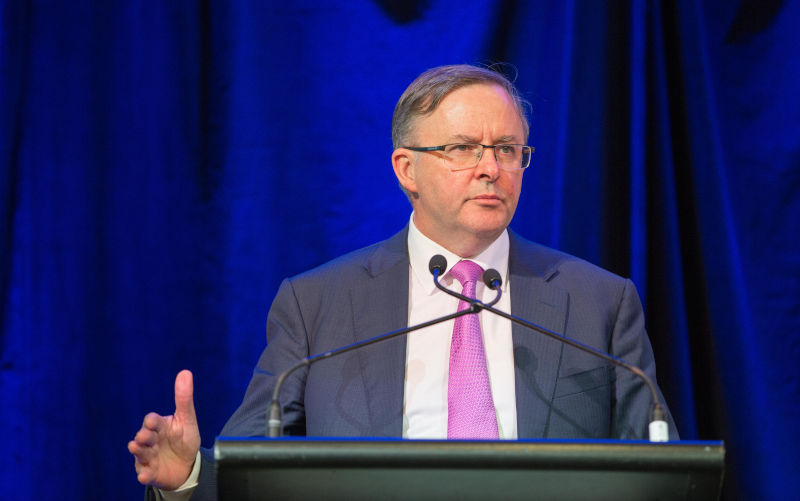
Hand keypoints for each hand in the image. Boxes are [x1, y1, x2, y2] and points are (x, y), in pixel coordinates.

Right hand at [128, 370, 201, 489]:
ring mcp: (149, 457)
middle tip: (142, 436)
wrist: (186, 464)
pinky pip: (145, 474)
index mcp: (160, 426)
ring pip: (141, 454)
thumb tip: (185, 372)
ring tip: (136, 448)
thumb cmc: (183, 438)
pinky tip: (143, 475)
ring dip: (138, 452)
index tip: (152, 420)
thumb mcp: (187, 419)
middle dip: (143, 436)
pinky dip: (144, 474)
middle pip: (144, 437)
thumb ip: (184, 399)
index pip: (153, 421)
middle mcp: (151, 441)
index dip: (152, 421)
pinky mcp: (150, 472)